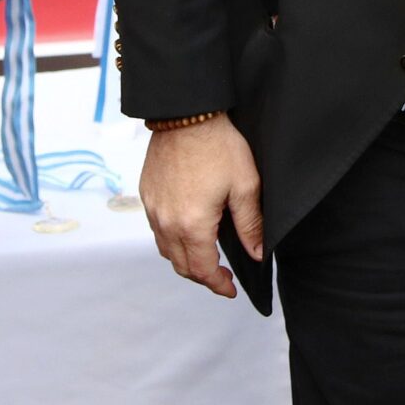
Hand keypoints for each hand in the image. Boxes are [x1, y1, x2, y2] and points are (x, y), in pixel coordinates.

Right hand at [142, 116, 262, 298]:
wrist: (185, 114)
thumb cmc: (218, 146)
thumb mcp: (245, 186)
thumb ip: (250, 225)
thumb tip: (257, 253)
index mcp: (192, 224)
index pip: (202, 270)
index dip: (217, 285)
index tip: (229, 290)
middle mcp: (166, 222)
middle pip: (181, 265)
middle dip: (202, 277)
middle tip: (222, 277)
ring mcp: (152, 208)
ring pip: (166, 250)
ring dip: (185, 260)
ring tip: (206, 257)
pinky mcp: (146, 194)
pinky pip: (156, 229)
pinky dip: (172, 240)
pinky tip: (188, 232)